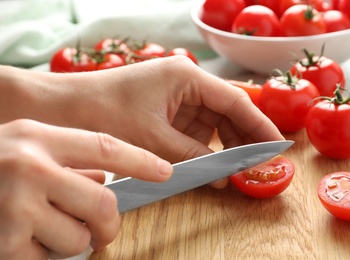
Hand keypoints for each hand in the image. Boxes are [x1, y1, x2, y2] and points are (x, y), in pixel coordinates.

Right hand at [0, 119, 171, 258]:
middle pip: (103, 203)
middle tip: (102, 229)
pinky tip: (20, 239)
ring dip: (70, 240)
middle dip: (109, 225)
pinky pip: (49, 259)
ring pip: (79, 238)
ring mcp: (14, 207)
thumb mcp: (23, 147)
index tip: (165, 172)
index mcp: (36, 137)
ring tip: (41, 226)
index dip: (140, 161)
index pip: (105, 146)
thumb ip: (65, 160)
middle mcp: (27, 167)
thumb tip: (102, 181)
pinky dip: (43, 255)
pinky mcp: (4, 245)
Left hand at [64, 57, 283, 184]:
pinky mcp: (168, 115)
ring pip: (214, 124)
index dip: (258, 125)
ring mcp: (178, 100)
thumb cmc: (103, 110)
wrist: (65, 108)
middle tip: (260, 164)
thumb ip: (191, 155)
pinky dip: (206, 149)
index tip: (275, 145)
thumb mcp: (152, 137)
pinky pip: (196, 132)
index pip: (234, 101)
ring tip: (240, 170)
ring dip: (226, 146)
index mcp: (186, 77)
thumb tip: (224, 173)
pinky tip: (215, 166)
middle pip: (228, 112)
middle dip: (244, 139)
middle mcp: (186, 85)